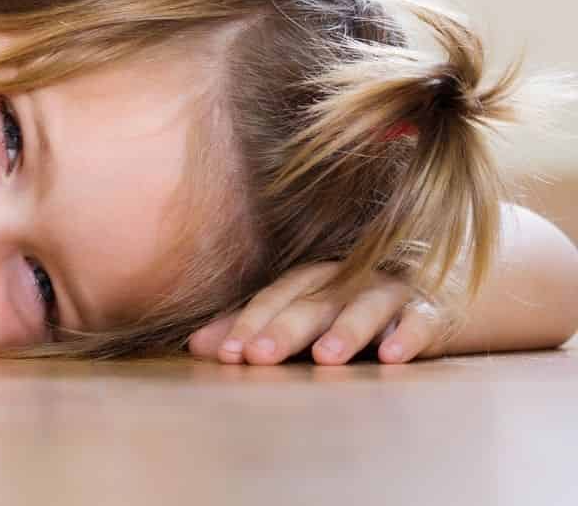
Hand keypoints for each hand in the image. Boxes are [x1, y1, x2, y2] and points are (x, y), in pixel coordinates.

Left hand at [187, 261, 447, 364]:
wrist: (439, 289)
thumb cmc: (354, 306)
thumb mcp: (306, 316)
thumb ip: (255, 329)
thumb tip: (197, 347)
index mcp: (313, 279)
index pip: (274, 299)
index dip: (247, 324)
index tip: (223, 355)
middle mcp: (347, 279)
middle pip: (311, 303)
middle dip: (283, 329)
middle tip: (258, 357)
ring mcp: (391, 291)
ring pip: (365, 306)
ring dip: (345, 330)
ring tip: (325, 358)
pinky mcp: (433, 308)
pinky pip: (421, 319)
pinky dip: (408, 335)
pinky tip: (393, 356)